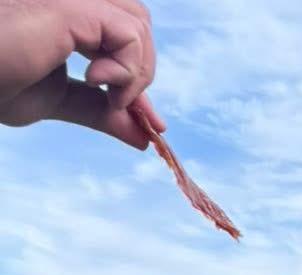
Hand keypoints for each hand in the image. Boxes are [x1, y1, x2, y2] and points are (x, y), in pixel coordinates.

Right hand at [0, 0, 163, 148]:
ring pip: (139, 22)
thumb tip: (143, 137)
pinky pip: (129, 33)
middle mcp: (73, 1)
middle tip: (119, 104)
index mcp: (67, 16)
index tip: (149, 123)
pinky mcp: (71, 6)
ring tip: (105, 93)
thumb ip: (99, 110)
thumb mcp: (57, 100)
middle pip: (139, 21)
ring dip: (136, 71)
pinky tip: (97, 83)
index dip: (140, 79)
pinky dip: (127, 68)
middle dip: (143, 71)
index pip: (123, 34)